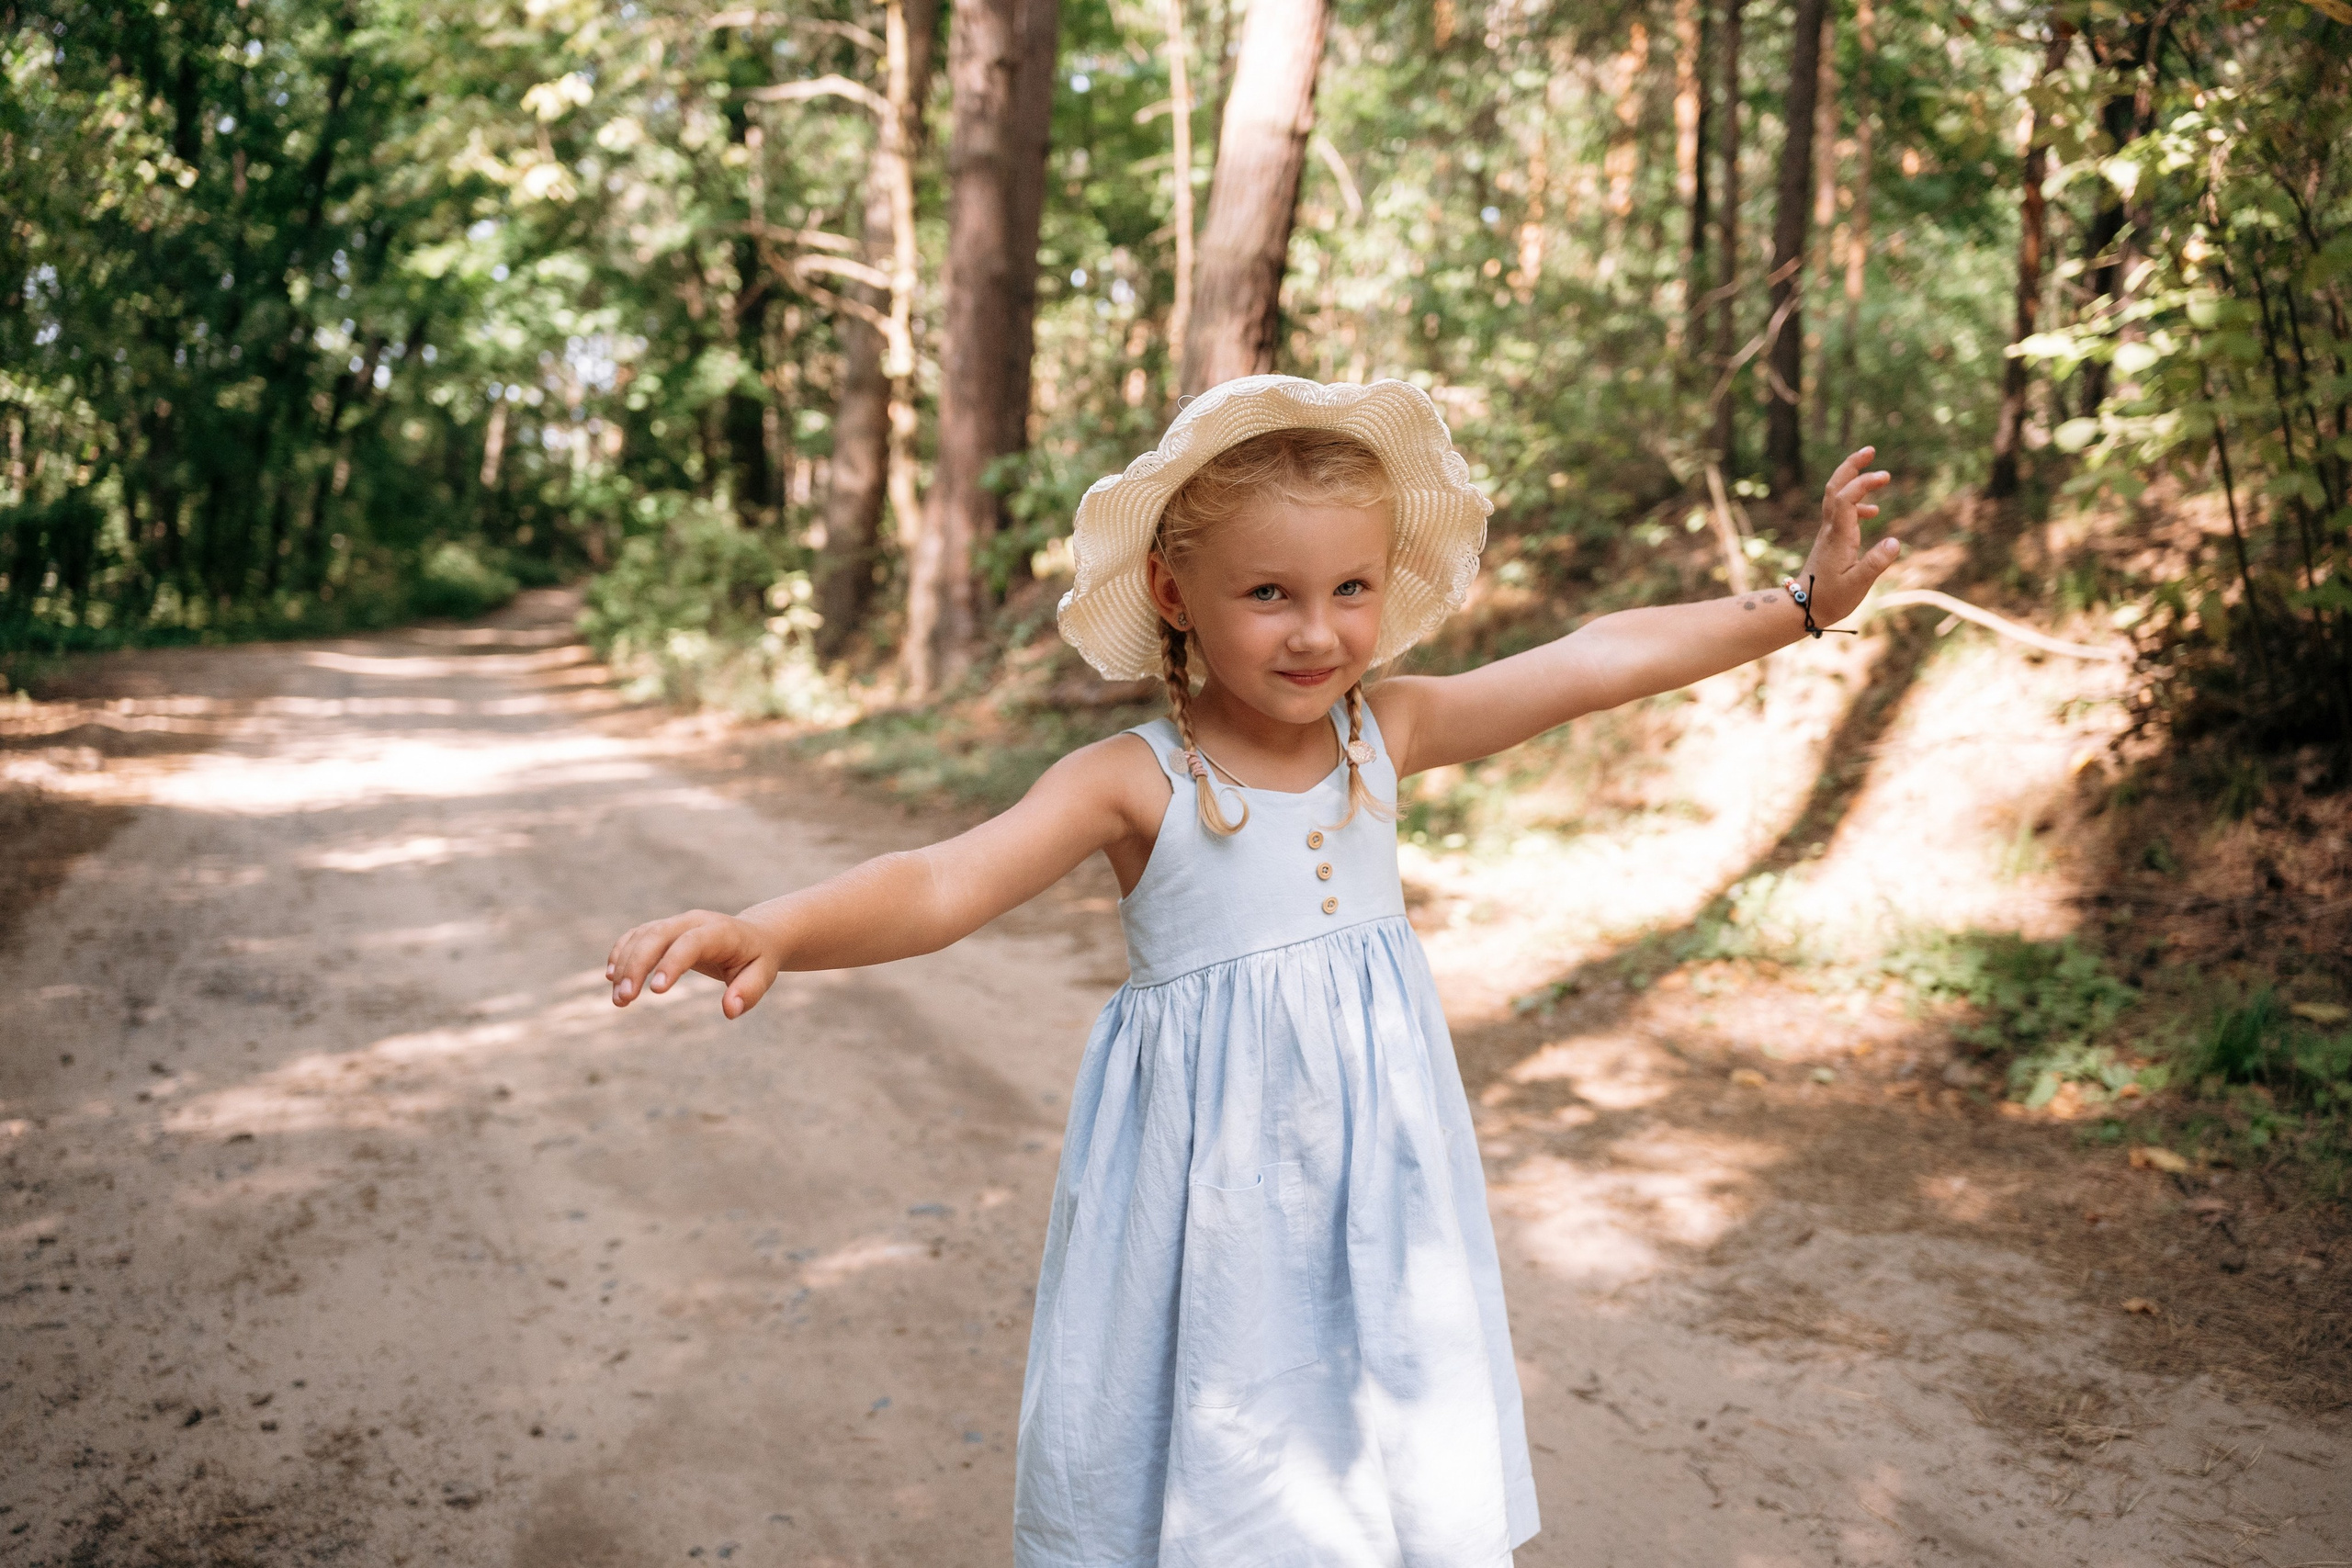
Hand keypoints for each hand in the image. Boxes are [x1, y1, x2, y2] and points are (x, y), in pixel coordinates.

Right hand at [606, 909, 779, 1019]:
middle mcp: (694, 921)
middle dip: (637, 965)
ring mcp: (676, 922)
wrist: (754, 935)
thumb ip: (749, 991)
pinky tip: (611, 976)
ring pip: (643, 936)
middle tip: (624, 998)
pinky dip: (621, 952)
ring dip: (625, 965)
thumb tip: (730, 1010)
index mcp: (720, 931)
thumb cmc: (757, 959)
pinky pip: (637, 935)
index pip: (691, 942)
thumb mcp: (763, 975)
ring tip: (619, 1000)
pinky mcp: (664, 929)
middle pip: (657, 935)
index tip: (655, 991)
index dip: (672, 963)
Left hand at [1795, 446, 1899, 626]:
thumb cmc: (1830, 599)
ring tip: (1878, 473)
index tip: (1884, 476)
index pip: (1846, 498)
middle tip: (1869, 450)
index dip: (1863, 483)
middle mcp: (1831, 529)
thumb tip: (1895, 541)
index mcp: (1838, 536)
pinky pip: (1841, 511)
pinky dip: (1857, 503)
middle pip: (1834, 487)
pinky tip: (1874, 512)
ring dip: (1853, 479)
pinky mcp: (1830, 539)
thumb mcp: (1858, 584)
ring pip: (1836, 496)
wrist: (1803, 607)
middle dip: (1851, 466)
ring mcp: (1829, 532)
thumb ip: (1876, 563)